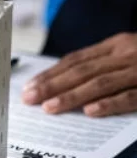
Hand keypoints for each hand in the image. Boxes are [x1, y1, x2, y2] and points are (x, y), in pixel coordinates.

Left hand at [22, 33, 136, 116]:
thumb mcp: (130, 52)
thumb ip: (105, 63)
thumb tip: (68, 81)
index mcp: (115, 45)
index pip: (75, 60)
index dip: (50, 73)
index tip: (30, 86)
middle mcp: (124, 55)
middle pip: (81, 71)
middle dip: (51, 85)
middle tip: (30, 98)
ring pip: (99, 83)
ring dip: (71, 96)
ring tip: (49, 107)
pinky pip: (129, 96)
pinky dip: (108, 104)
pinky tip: (89, 112)